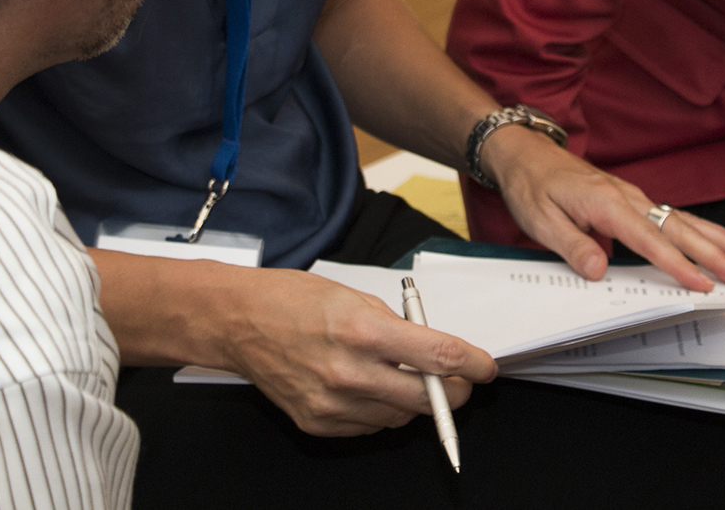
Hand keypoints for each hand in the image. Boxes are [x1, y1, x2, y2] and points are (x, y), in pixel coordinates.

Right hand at [94, 253, 495, 436]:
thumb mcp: (355, 297)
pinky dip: (383, 412)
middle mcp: (348, 372)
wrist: (238, 322)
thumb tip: (435, 351)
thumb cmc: (293, 299)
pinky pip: (369, 427)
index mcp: (362, 331)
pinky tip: (375, 389)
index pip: (437, 356)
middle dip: (454, 391)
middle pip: (426, 398)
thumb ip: (398, 327)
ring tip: (410, 378)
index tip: (487, 368)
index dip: (472, 365)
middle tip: (462, 381)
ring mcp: (331, 403)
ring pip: (400, 417)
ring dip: (417, 402)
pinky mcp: (317, 422)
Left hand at [478, 124, 724, 291]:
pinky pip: (677, 215)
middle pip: (679, 230)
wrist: (527, 154)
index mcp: (607, 204)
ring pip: (685, 221)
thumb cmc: (532, 186)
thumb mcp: (540, 220)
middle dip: (716, 255)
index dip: (678, 265)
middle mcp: (628, 197)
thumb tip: (599, 271)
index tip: (703, 283)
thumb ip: (572, 246)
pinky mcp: (635, 199)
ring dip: (719, 240)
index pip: (650, 240)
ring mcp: (635, 196)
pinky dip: (705, 228)